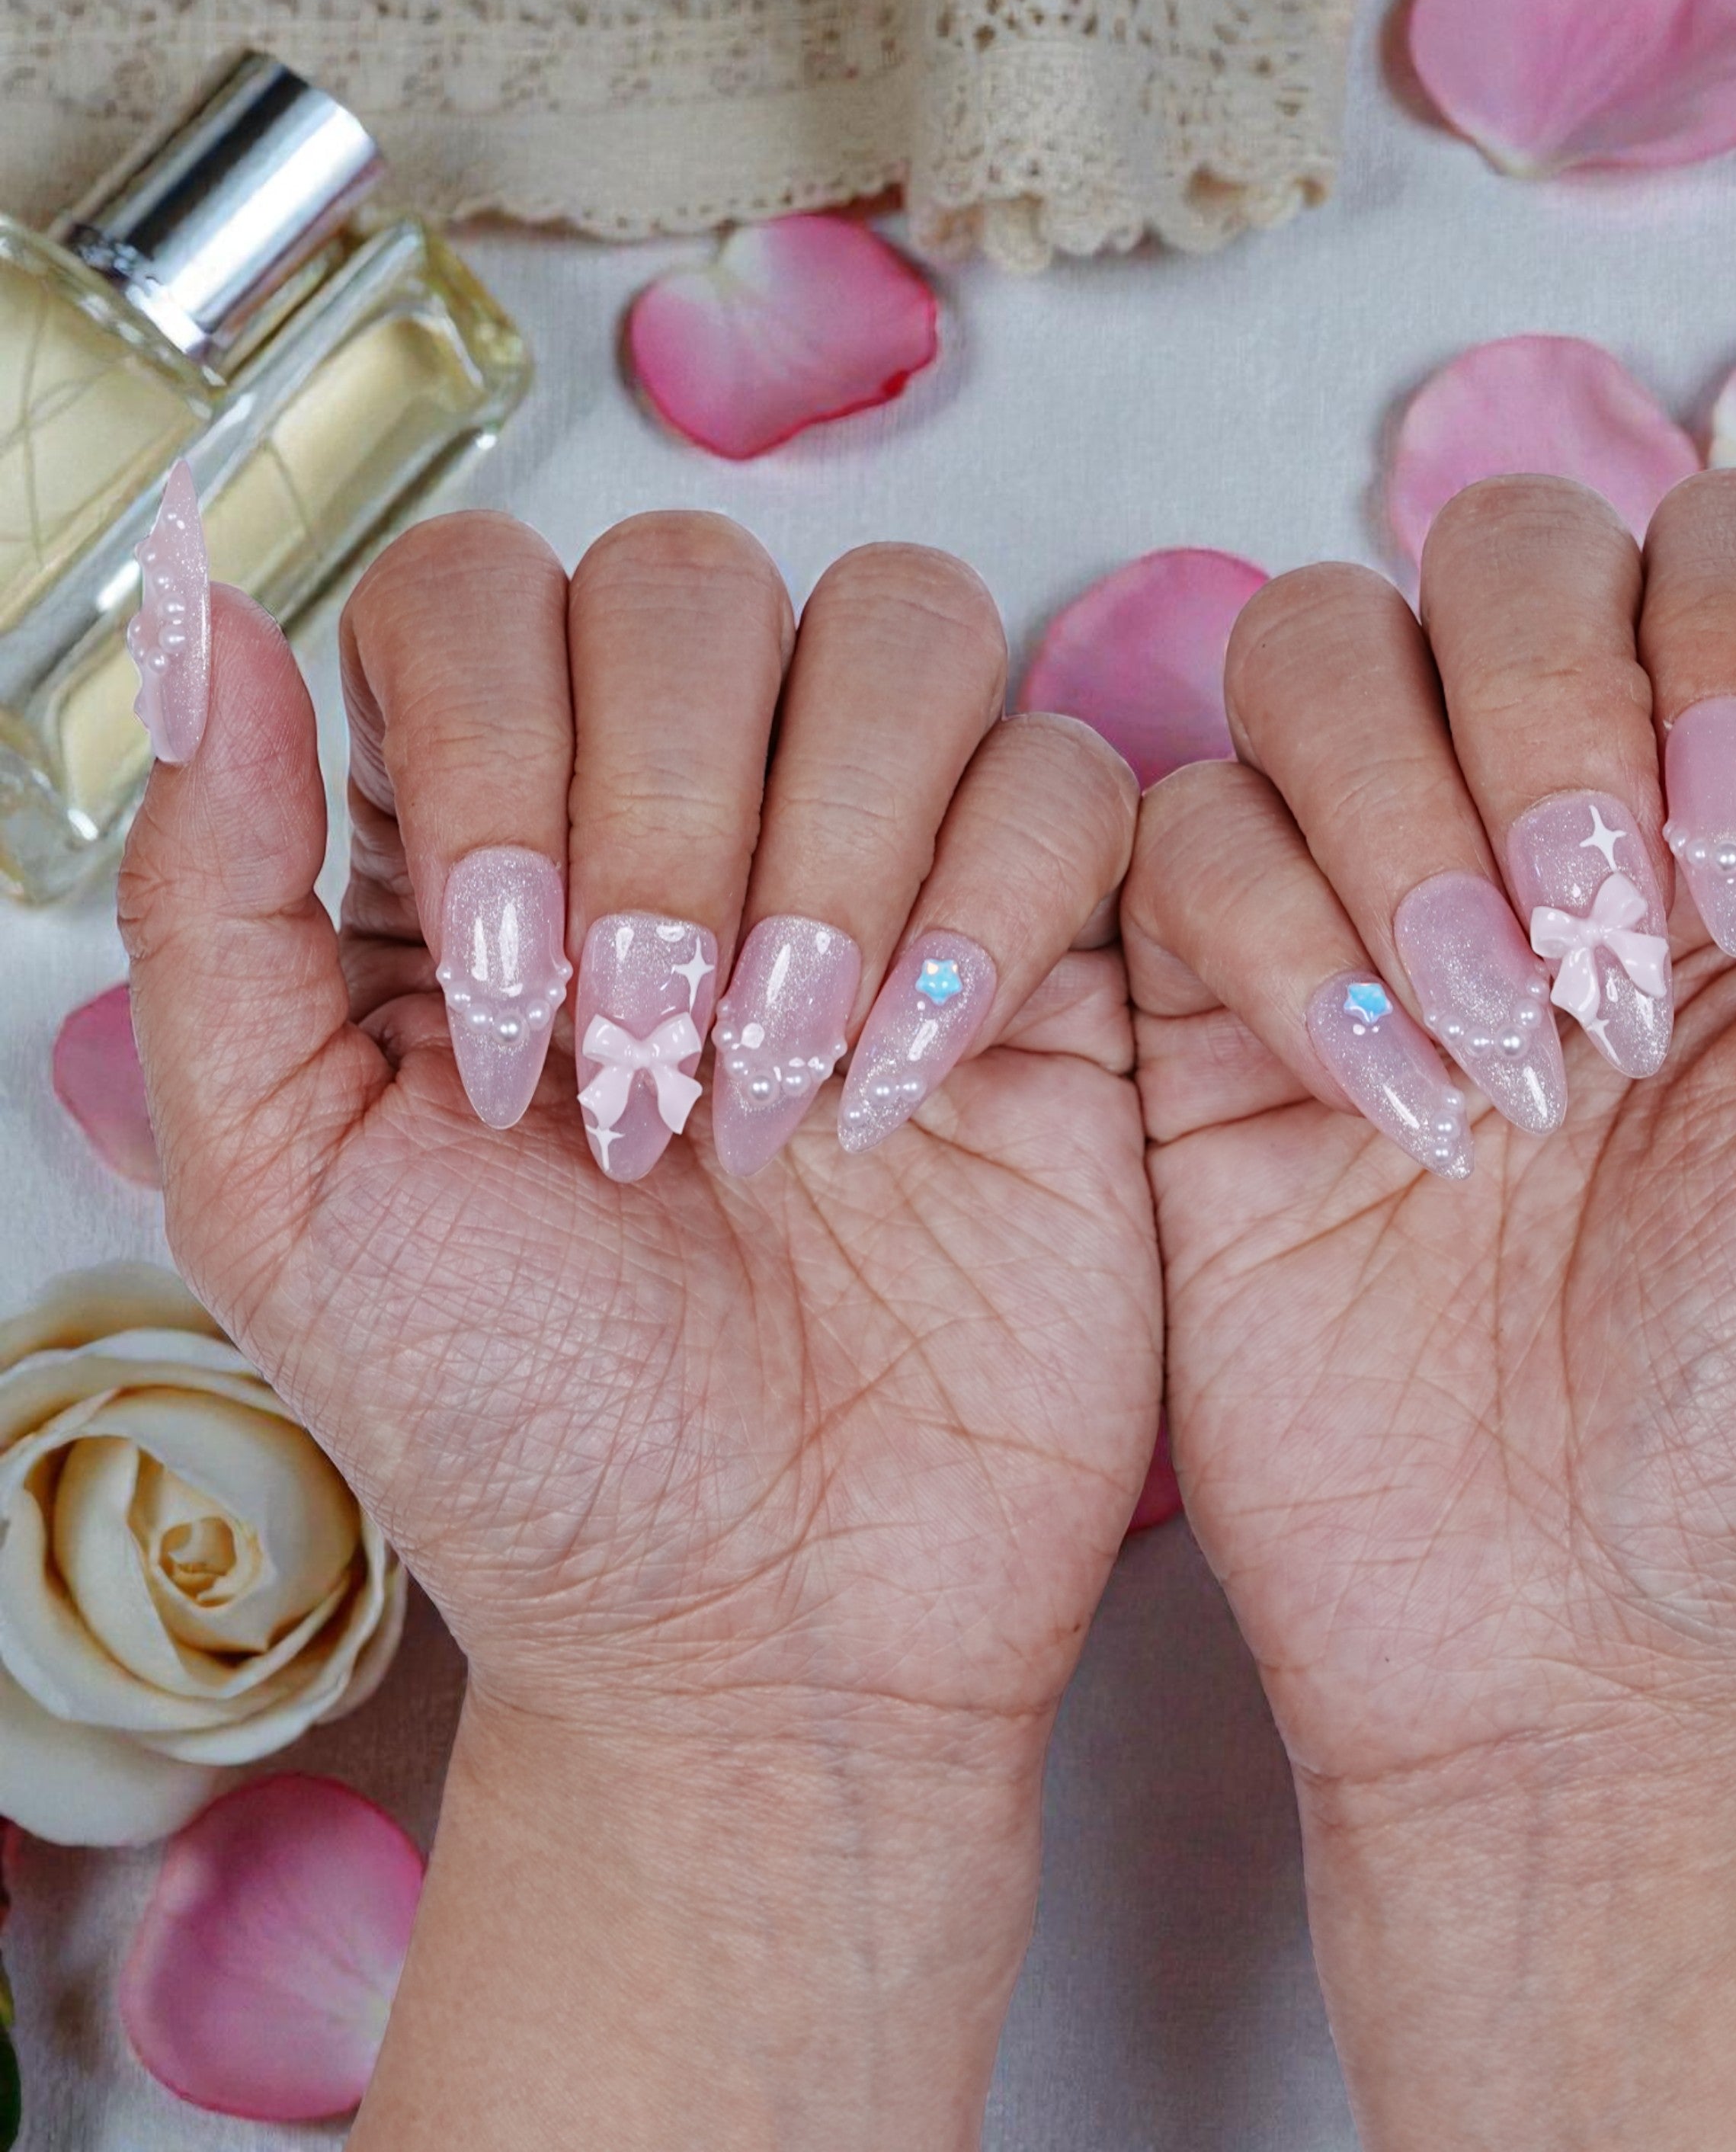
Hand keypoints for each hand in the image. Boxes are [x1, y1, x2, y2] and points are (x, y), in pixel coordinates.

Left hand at [119, 513, 1155, 2147]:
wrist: (761, 1622)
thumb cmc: (521, 1435)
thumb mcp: (283, 1185)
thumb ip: (212, 900)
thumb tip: (202, 616)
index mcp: (487, 846)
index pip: (483, 589)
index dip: (492, 739)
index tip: (499, 1004)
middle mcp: (691, 819)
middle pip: (696, 579)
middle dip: (662, 821)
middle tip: (644, 1065)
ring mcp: (887, 870)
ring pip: (904, 629)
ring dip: (831, 845)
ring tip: (780, 1086)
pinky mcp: (1055, 952)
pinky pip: (1068, 779)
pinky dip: (988, 906)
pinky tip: (908, 1085)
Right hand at [1124, 472, 1735, 2148]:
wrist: (1581, 1648)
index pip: (1723, 542)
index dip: (1717, 642)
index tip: (1735, 873)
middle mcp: (1555, 822)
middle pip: (1498, 547)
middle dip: (1547, 725)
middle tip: (1602, 978)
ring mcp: (1369, 901)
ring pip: (1313, 648)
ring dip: (1399, 824)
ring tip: (1491, 1059)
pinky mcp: (1213, 1007)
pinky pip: (1184, 832)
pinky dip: (1272, 941)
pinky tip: (1378, 1112)